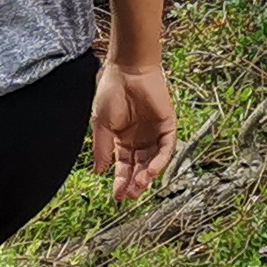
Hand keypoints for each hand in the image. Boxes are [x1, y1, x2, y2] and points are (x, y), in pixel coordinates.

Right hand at [93, 58, 178, 197]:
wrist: (127, 70)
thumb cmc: (112, 92)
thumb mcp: (101, 125)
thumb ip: (102, 149)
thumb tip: (99, 171)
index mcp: (123, 139)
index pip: (123, 166)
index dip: (120, 181)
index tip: (117, 196)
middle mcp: (140, 139)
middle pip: (139, 167)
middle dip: (134, 183)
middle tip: (129, 196)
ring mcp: (154, 133)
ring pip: (153, 161)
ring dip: (146, 176)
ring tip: (139, 187)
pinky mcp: (167, 126)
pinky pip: (166, 148)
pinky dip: (159, 161)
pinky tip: (150, 171)